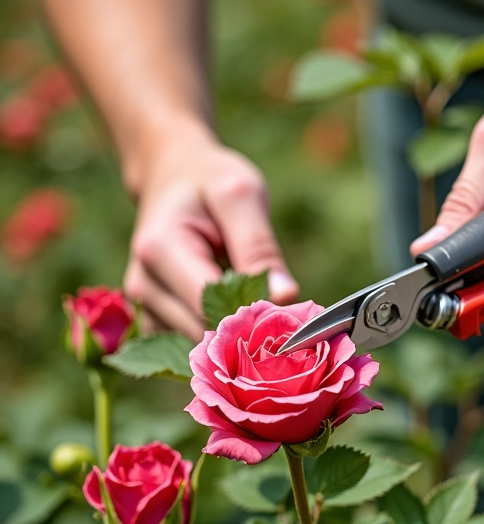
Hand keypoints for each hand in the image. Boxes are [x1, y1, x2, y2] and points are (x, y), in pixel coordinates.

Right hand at [124, 135, 298, 340]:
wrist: (171, 176)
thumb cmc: (209, 180)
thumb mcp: (240, 194)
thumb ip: (259, 246)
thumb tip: (286, 297)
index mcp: (160, 251)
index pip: (213, 307)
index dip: (257, 317)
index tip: (298, 317)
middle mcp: (145, 285)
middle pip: (207, 333)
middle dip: (252, 332)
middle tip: (292, 316)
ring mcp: (146, 307)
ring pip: (204, 347)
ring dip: (241, 338)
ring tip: (268, 308)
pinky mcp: (156, 319)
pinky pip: (197, 345)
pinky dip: (227, 338)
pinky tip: (246, 315)